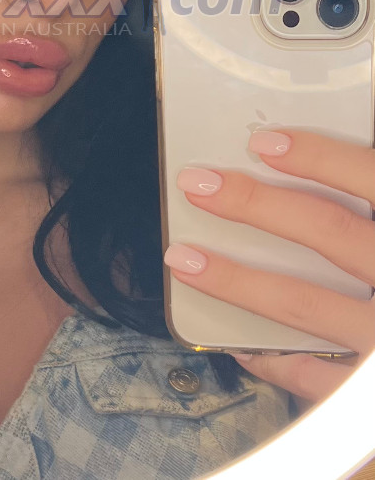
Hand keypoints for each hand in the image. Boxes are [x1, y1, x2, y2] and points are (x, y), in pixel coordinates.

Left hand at [163, 129, 374, 407]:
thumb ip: (373, 190)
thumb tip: (349, 159)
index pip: (374, 179)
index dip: (319, 158)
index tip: (264, 142)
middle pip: (329, 233)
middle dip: (256, 205)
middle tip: (200, 185)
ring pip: (307, 306)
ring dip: (239, 282)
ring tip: (186, 259)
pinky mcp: (373, 401)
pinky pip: (319, 383)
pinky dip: (274, 361)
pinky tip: (239, 344)